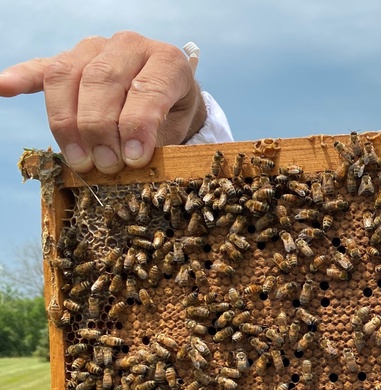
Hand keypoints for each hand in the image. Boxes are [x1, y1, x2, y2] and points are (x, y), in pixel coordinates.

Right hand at [0, 31, 205, 173]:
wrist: (171, 100)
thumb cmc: (174, 118)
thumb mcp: (177, 131)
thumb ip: (155, 142)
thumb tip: (129, 164)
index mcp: (167, 62)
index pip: (147, 88)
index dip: (137, 125)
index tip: (133, 158)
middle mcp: (130, 46)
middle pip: (101, 80)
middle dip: (99, 128)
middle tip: (105, 166)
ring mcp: (96, 48)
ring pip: (68, 75)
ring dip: (68, 122)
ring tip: (80, 160)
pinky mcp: (71, 59)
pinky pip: (43, 67)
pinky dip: (22, 78)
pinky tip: (4, 87)